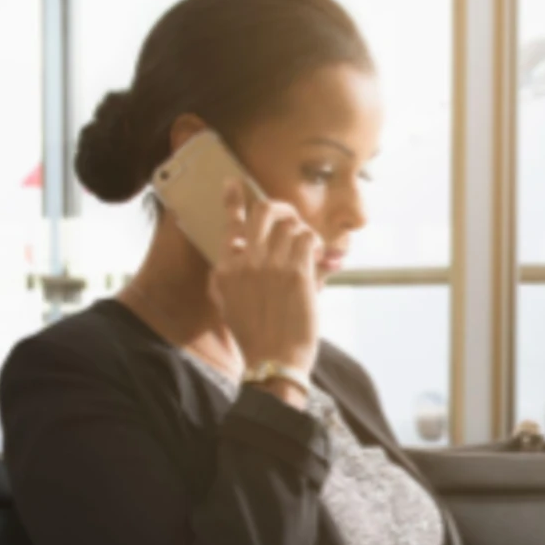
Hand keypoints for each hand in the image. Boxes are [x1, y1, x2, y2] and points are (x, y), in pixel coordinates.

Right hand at [207, 179, 321, 376]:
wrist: (273, 362)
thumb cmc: (256, 337)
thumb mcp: (228, 305)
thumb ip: (227, 277)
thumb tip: (234, 251)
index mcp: (227, 270)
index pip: (230, 225)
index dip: (233, 199)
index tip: (234, 182)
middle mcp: (246, 263)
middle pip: (263, 212)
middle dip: (281, 208)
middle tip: (291, 217)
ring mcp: (271, 266)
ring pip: (290, 224)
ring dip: (303, 231)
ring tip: (308, 248)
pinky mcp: (296, 274)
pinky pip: (308, 239)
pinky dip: (315, 243)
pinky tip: (317, 257)